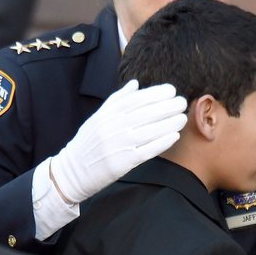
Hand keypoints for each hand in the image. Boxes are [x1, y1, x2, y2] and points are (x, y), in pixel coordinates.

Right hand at [50, 79, 186, 203]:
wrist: (73, 171)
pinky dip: (161, 143)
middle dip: (167, 106)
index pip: (135, 100)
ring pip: (148, 131)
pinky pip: (146, 150)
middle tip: (182, 102)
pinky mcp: (122, 163)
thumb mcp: (98, 117)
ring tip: (182, 118)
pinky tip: (173, 136)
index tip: (171, 91)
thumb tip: (135, 84)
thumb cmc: (88, 143)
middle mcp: (113, 127)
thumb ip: (117, 99)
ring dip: (168, 123)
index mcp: (107, 114)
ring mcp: (118, 145)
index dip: (155, 94)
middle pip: (145, 113)